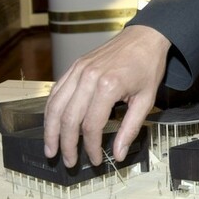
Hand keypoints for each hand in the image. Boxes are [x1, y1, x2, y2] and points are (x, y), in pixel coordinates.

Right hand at [43, 25, 170, 167]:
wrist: (145, 36)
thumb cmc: (147, 66)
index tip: (94, 160)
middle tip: (69, 162)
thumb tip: (118, 153)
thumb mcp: (146, 99)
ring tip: (51, 149)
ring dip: (50, 131)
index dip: (91, 147)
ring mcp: (79, 69)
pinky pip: (56, 91)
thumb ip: (130, 128)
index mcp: (108, 86)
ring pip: (56, 106)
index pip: (91, 126)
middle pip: (69, 119)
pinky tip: (52, 124)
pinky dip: (51, 110)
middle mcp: (89, 77)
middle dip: (67, 145)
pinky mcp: (75, 66)